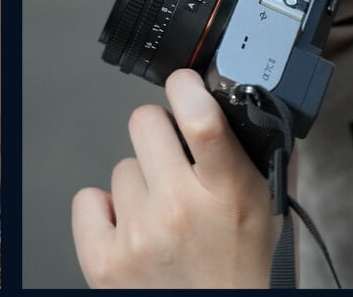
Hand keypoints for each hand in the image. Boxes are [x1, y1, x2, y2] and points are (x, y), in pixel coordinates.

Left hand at [72, 69, 280, 287]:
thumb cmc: (237, 269)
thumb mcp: (264, 210)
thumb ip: (255, 156)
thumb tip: (245, 105)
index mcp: (227, 194)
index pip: (202, 121)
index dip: (187, 89)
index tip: (184, 83)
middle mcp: (179, 211)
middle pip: (144, 123)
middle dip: (158, 133)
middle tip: (172, 158)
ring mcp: (138, 234)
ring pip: (121, 167)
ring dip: (139, 184)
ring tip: (160, 214)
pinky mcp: (104, 258)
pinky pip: (87, 199)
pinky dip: (104, 211)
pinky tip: (129, 228)